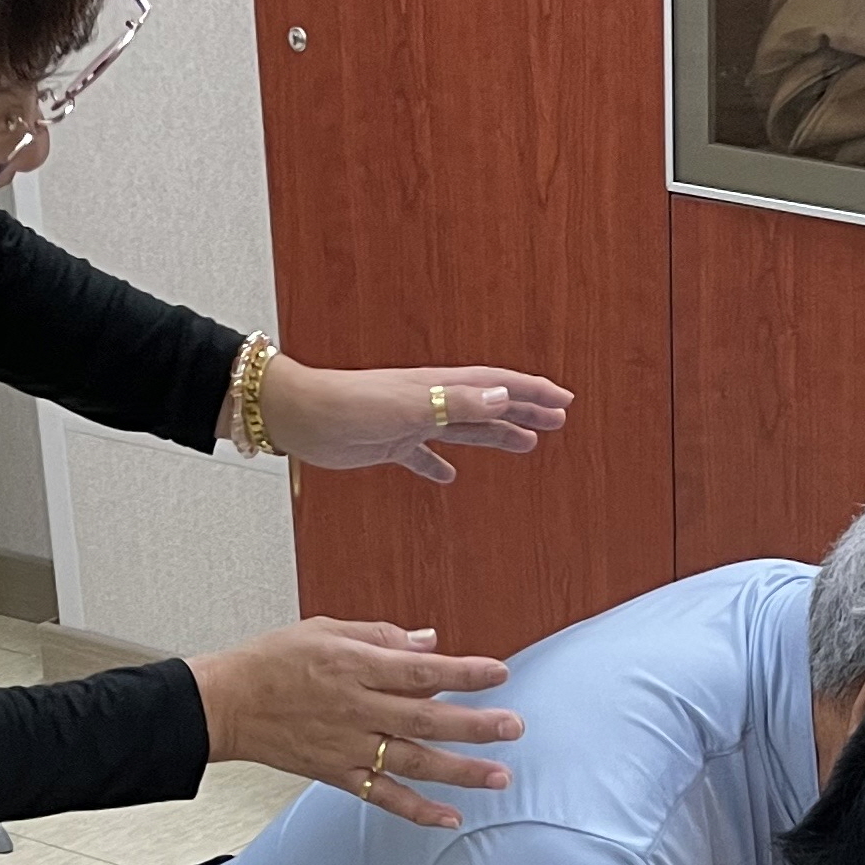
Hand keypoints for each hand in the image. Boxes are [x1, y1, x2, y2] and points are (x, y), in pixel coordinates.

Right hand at [186, 620, 522, 829]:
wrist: (226, 704)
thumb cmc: (272, 661)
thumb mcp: (327, 630)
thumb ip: (382, 637)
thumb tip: (430, 643)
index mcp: (355, 666)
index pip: (421, 670)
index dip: (464, 672)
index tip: (499, 673)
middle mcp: (356, 709)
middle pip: (426, 718)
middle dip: (475, 724)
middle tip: (513, 727)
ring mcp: (348, 746)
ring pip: (413, 761)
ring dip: (459, 771)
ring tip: (499, 776)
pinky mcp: (338, 774)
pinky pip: (382, 796)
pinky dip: (417, 810)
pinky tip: (449, 818)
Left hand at [251, 357, 572, 482]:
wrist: (301, 416)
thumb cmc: (350, 405)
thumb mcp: (409, 406)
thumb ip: (456, 403)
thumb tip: (502, 396)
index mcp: (440, 388)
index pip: (497, 386)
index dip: (531, 393)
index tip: (562, 401)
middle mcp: (431, 401)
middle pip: (488, 405)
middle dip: (524, 411)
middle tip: (557, 420)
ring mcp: (411, 423)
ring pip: (464, 429)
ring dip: (496, 434)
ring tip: (525, 444)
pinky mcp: (389, 444)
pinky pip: (423, 456)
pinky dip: (439, 465)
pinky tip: (449, 477)